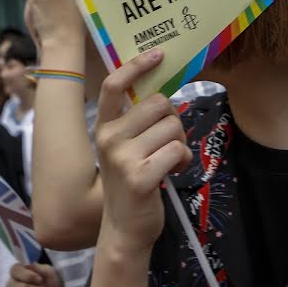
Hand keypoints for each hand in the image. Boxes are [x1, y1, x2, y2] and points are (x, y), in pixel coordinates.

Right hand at [94, 50, 191, 253]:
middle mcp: (109, 139)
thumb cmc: (131, 183)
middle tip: (170, 140)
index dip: (136, 65)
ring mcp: (122, 158)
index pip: (113, 85)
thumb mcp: (126, 148)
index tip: (159, 55)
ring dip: (181, 142)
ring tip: (170, 160)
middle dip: (174, 119)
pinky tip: (174, 172)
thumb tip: (164, 94)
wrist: (125, 231)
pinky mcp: (140, 177)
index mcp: (104, 127)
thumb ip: (137, 122)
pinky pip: (177, 150)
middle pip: (158, 103)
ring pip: (172, 126)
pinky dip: (183, 160)